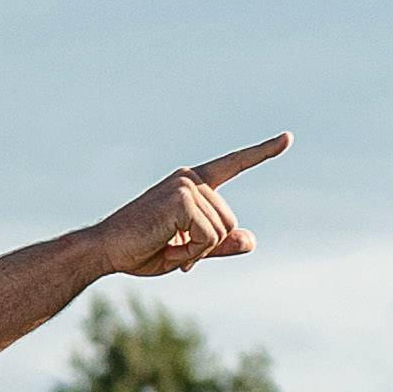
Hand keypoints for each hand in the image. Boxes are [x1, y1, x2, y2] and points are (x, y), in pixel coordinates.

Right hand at [95, 136, 285, 278]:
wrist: (104, 250)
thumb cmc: (141, 249)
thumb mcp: (188, 250)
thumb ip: (219, 245)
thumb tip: (251, 240)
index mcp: (192, 184)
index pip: (233, 164)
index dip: (263, 152)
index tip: (288, 138)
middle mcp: (190, 179)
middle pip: (229, 222)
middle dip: (205, 247)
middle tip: (172, 250)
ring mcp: (186, 186)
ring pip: (220, 232)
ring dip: (196, 252)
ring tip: (165, 247)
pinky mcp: (181, 199)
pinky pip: (208, 237)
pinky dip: (191, 253)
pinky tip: (166, 247)